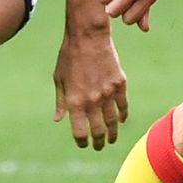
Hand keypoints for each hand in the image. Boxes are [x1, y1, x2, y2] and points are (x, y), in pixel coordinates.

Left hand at [54, 26, 127, 149]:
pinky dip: (122, 115)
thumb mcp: (59, 79)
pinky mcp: (119, 84)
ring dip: (112, 134)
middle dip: (98, 142)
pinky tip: (120, 120)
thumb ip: (61, 102)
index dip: (82, 142)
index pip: (79, 132)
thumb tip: (58, 120)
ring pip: (112, 122)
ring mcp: (107, 93)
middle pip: (98, 131)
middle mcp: (92, 101)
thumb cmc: (69, 56)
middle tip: (98, 146)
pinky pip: (123, 105)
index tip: (83, 144)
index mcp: (74, 101)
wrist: (88, 36)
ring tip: (111, 139)